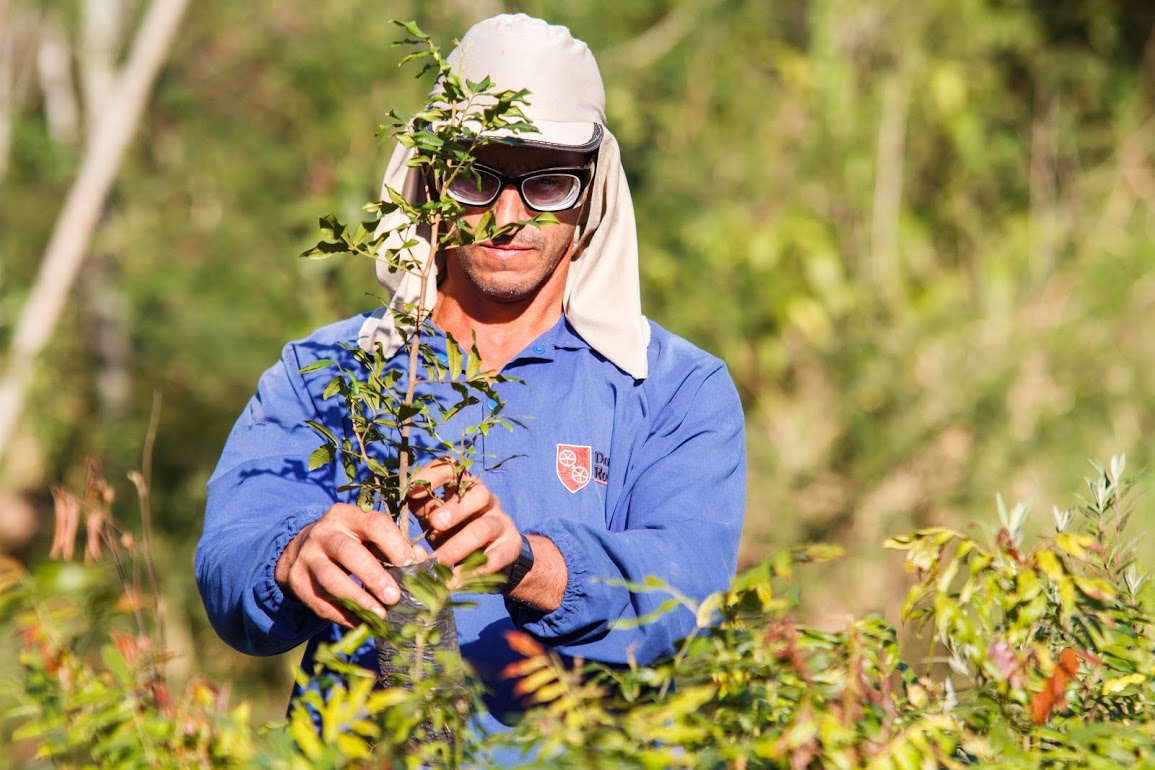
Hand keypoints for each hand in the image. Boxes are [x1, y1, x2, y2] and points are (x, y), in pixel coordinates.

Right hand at [273, 502, 422, 626]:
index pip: (374, 524)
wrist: (303, 549)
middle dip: (374, 576)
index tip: (410, 565)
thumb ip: (394, 546)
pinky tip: (361, 623)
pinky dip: (343, 615)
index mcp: (347, 515)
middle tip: (394, 597)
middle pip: (349, 552)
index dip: (394, 544)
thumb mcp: (369, 537)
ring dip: (358, 599)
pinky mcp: (296, 580)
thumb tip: (420, 560)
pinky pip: (320, 602)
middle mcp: (324, 532)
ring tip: (380, 614)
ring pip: (331, 579)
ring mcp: (307, 556)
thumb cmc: (350, 542)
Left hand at [406, 460, 522, 576]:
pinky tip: (456, 579)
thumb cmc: (456, 532)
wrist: (494, 556)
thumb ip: (424, 508)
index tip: (412, 490)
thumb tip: (407, 497)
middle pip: (477, 494)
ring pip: (484, 527)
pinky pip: (495, 557)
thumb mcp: (437, 517)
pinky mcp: (509, 548)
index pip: (453, 469)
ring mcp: (501, 522)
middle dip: (455, 509)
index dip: (433, 476)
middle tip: (435, 524)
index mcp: (466, 486)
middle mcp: (487, 500)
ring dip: (458, 545)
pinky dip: (474, 570)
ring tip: (439, 561)